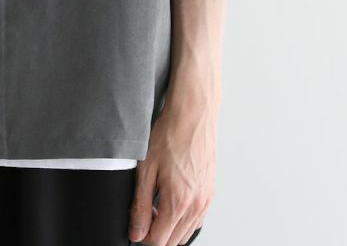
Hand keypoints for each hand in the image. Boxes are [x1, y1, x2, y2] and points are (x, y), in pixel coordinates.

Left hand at [128, 94, 215, 244]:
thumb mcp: (145, 169)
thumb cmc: (169, 134)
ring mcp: (206, 200)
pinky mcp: (210, 192)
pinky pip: (197, 220)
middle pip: (174, 241)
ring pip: (187, 233)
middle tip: (145, 213)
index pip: (159, 241)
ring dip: (170, 227)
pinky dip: (184, 219)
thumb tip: (136, 232)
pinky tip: (173, 201)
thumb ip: (139, 205)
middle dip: (157, 233)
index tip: (136, 223)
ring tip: (157, 205)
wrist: (193, 114)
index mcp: (178, 203)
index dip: (143, 236)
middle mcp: (196, 206)